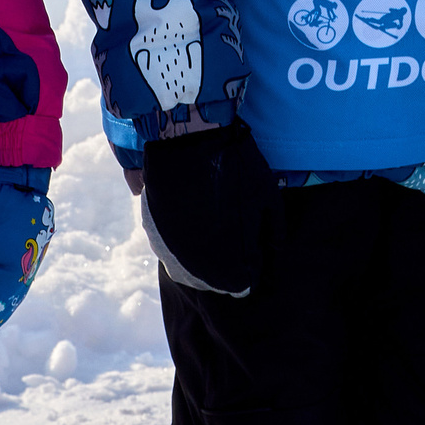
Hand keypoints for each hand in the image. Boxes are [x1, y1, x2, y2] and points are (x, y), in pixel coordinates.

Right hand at [139, 124, 277, 296]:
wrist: (189, 138)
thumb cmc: (237, 168)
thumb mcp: (268, 199)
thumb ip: (273, 233)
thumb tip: (271, 252)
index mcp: (227, 267)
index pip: (243, 285)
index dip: (250, 266)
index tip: (254, 245)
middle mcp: (194, 270)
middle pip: (213, 282)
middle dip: (226, 264)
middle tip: (234, 231)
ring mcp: (169, 253)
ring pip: (188, 267)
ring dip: (201, 254)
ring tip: (213, 220)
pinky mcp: (151, 233)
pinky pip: (169, 247)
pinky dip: (182, 238)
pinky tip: (193, 213)